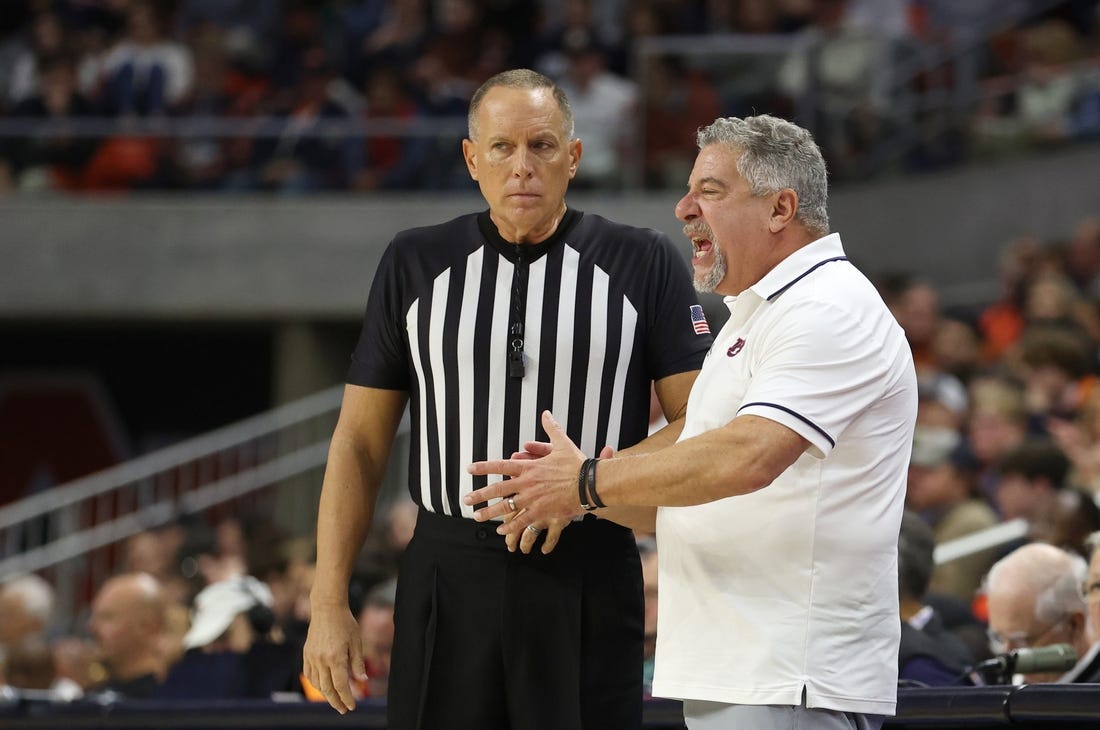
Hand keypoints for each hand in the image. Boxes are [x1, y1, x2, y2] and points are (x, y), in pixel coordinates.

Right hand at [302, 604, 365, 713]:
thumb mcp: (356, 641)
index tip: (352, 706)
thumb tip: (362, 680)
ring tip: (335, 699)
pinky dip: (316, 684)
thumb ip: (358, 662)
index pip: (341, 685)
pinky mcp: (306, 654)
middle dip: (336, 702)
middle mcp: (322, 659)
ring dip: (326, 694)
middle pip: (328, 688)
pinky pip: (309, 675)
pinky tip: (323, 687)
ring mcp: (312, 657)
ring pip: (317, 684)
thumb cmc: (345, 623)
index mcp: (336, 657)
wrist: (327, 608)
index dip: (347, 698)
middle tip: (343, 709)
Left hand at [465, 411, 585, 536]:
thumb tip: (546, 414)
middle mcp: (527, 483)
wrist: (590, 483)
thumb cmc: (577, 464)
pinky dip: (510, 527)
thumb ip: (551, 429)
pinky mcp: (541, 512)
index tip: (469, 469)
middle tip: (466, 500)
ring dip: (489, 513)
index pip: (500, 466)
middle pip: (497, 490)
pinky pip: (521, 522)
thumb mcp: (562, 443)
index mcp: (529, 467)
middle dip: (479, 495)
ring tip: (476, 516)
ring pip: (505, 508)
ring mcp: (532, 499)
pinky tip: (501, 531)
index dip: (483, 468)